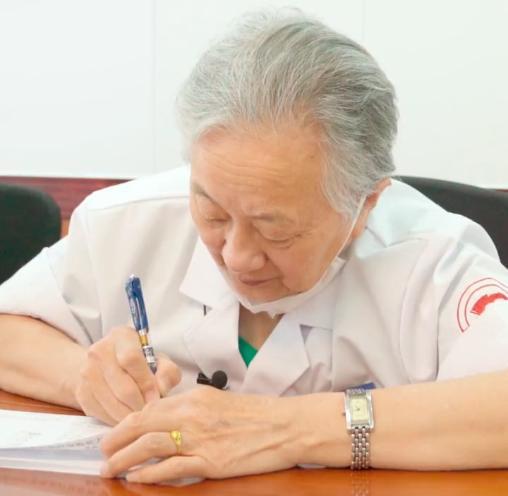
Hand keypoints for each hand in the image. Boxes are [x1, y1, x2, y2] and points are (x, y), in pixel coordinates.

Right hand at [74, 326, 180, 424]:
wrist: (108, 365)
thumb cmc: (141, 363)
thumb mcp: (159, 360)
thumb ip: (167, 372)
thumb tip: (161, 390)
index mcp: (122, 336)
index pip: (131, 359)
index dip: (146, 382)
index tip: (157, 397)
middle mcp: (100, 351)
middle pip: (122, 386)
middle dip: (140, 404)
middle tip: (150, 413)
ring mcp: (87, 372)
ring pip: (111, 403)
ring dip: (129, 415)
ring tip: (141, 416)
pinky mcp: (81, 392)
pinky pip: (101, 413)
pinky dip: (116, 420)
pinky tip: (126, 417)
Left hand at [100, 387, 300, 482]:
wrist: (283, 426)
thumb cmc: (254, 413)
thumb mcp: (218, 401)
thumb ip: (190, 408)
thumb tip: (166, 419)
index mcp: (194, 398)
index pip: (150, 409)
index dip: (126, 423)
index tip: (114, 432)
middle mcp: (192, 416)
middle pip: (143, 426)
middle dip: (117, 440)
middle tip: (102, 451)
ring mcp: (199, 440)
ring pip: (150, 447)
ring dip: (125, 459)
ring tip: (110, 468)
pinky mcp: (209, 463)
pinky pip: (171, 470)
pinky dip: (149, 475)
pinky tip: (136, 479)